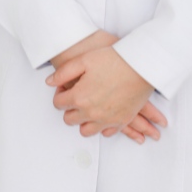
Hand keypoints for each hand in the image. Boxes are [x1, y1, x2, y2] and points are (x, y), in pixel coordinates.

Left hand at [48, 30, 166, 143]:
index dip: (60, 93)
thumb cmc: (114, 59)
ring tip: (89, 106)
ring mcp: (106, 119)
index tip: (66, 86)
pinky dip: (102, 125)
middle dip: (70, 108)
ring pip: (86, 130)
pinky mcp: (121, 121)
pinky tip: (103, 113)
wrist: (141, 64)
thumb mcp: (84, 60)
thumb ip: (63, 72)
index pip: (58, 104)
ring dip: (84, 120)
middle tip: (77, 95)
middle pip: (70, 119)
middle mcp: (90, 113)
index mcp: (79, 97)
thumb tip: (50, 82)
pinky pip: (106, 132)